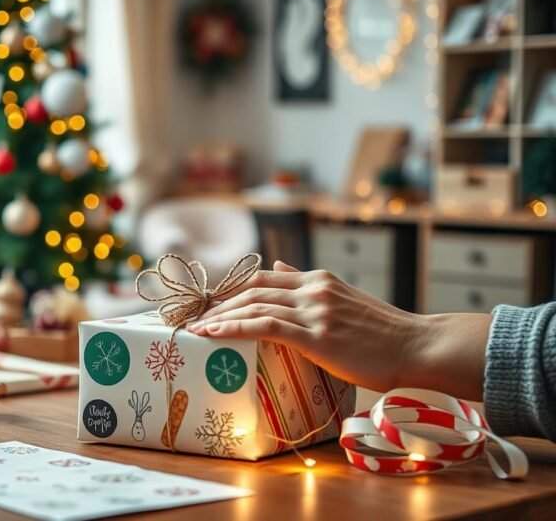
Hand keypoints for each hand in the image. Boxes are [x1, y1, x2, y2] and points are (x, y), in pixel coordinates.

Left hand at [186, 261, 490, 399]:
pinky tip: (212, 335)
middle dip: (216, 303)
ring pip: (253, 304)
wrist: (418, 347)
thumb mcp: (344, 299)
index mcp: (318, 279)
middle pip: (250, 288)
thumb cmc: (384, 334)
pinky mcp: (316, 334)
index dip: (230, 289)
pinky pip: (263, 326)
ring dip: (218, 317)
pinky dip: (233, 328)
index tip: (207, 303)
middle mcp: (312, 288)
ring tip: (194, 329)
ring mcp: (314, 309)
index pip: (262, 276)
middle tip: (192, 318)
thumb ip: (308, 284)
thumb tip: (279, 263)